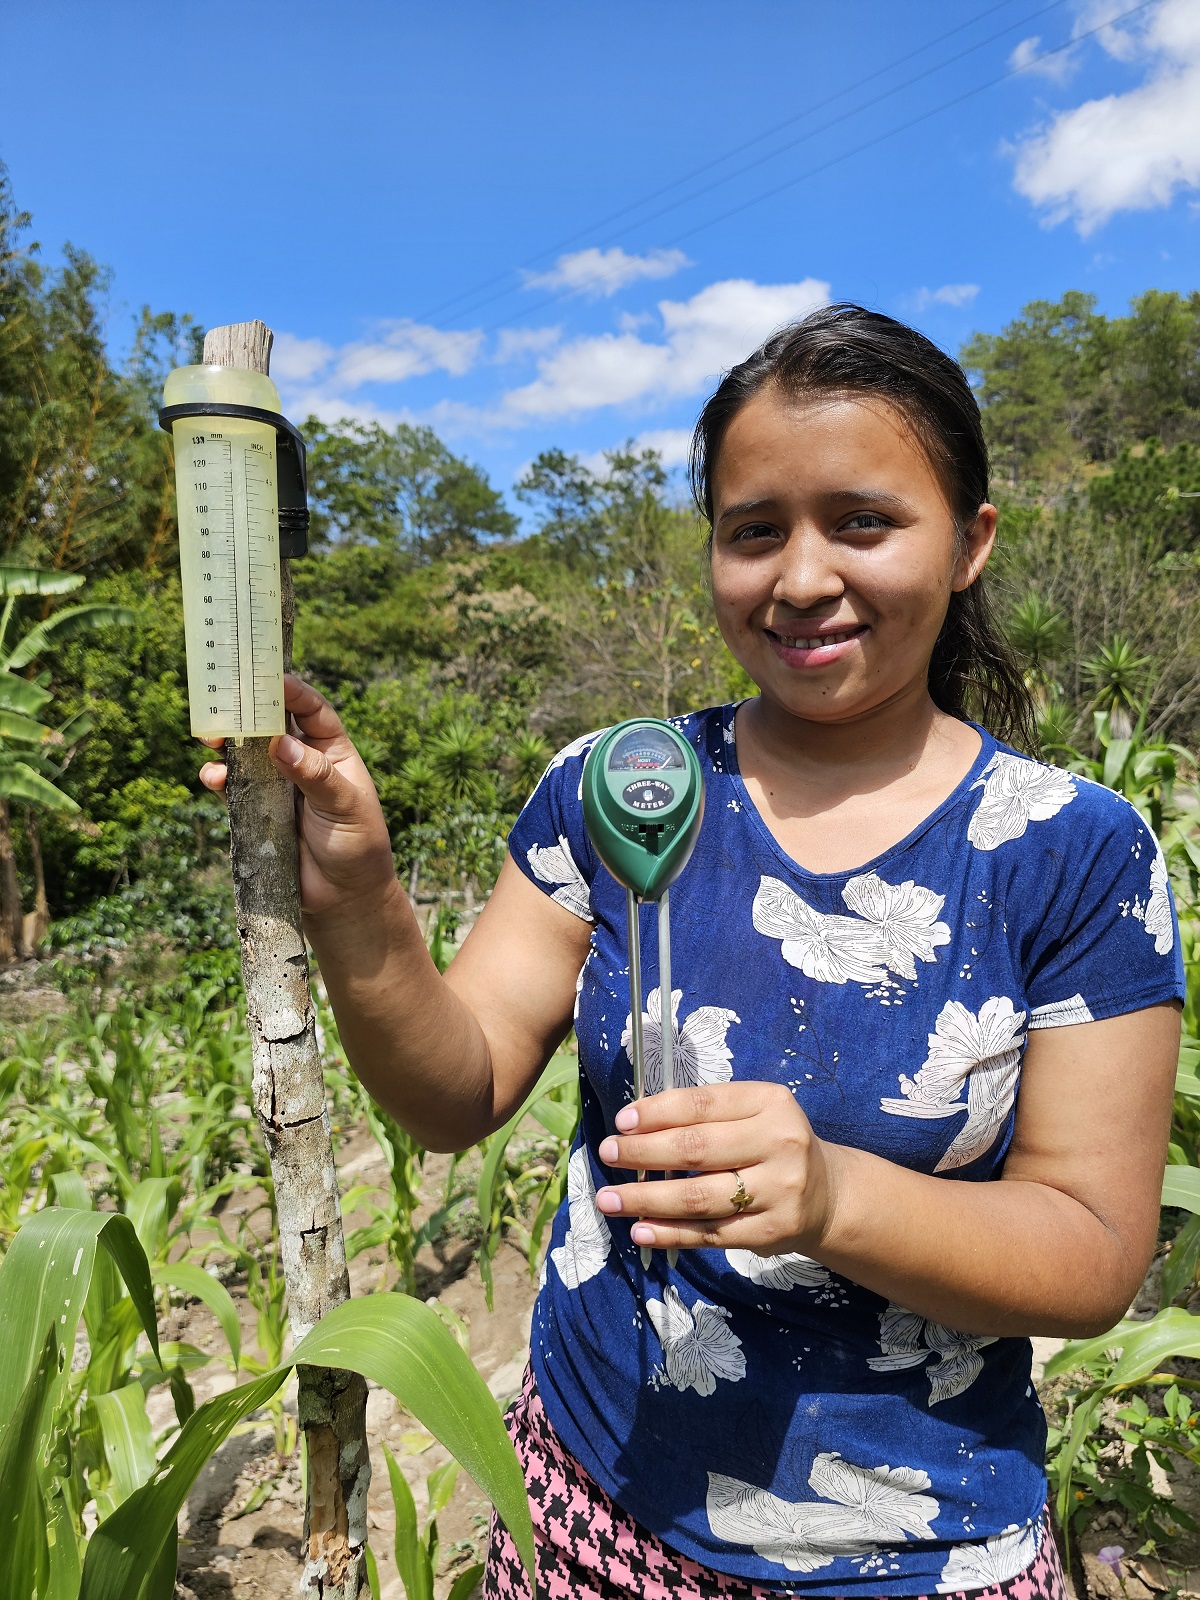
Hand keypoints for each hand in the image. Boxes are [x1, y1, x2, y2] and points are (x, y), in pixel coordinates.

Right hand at [199, 674, 396, 917]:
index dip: (290, 690)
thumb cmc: (358, 846)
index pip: (311, 709)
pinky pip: (232, 788)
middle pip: (270, 725)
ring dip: (226, 743)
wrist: (343, 898)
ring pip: (246, 754)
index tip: (267, 675)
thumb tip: (281, 744)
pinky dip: (218, 778)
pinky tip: (212, 776)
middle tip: (223, 702)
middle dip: (247, 712)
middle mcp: (302, 762)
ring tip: (210, 738)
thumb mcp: (345, 806)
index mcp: (333, 752)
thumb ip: (315, 775)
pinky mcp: (256, 812)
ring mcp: (277, 786)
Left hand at [594, 1082, 837, 1255]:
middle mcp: (779, 1143)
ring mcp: (778, 1191)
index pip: (703, 1104)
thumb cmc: (771, 1145)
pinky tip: (640, 1230)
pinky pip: (710, 1234)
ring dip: (646, 1200)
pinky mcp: (771, 1232)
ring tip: (609, 1199)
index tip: (622, 1122)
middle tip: (608, 1154)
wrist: (827, 1194)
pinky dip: (670, 1233)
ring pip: (698, 1197)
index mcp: (770, 1103)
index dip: (657, 1113)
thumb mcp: (752, 1115)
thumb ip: (705, 1116)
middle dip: (643, 1153)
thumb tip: (635, 1129)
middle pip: (696, 1150)